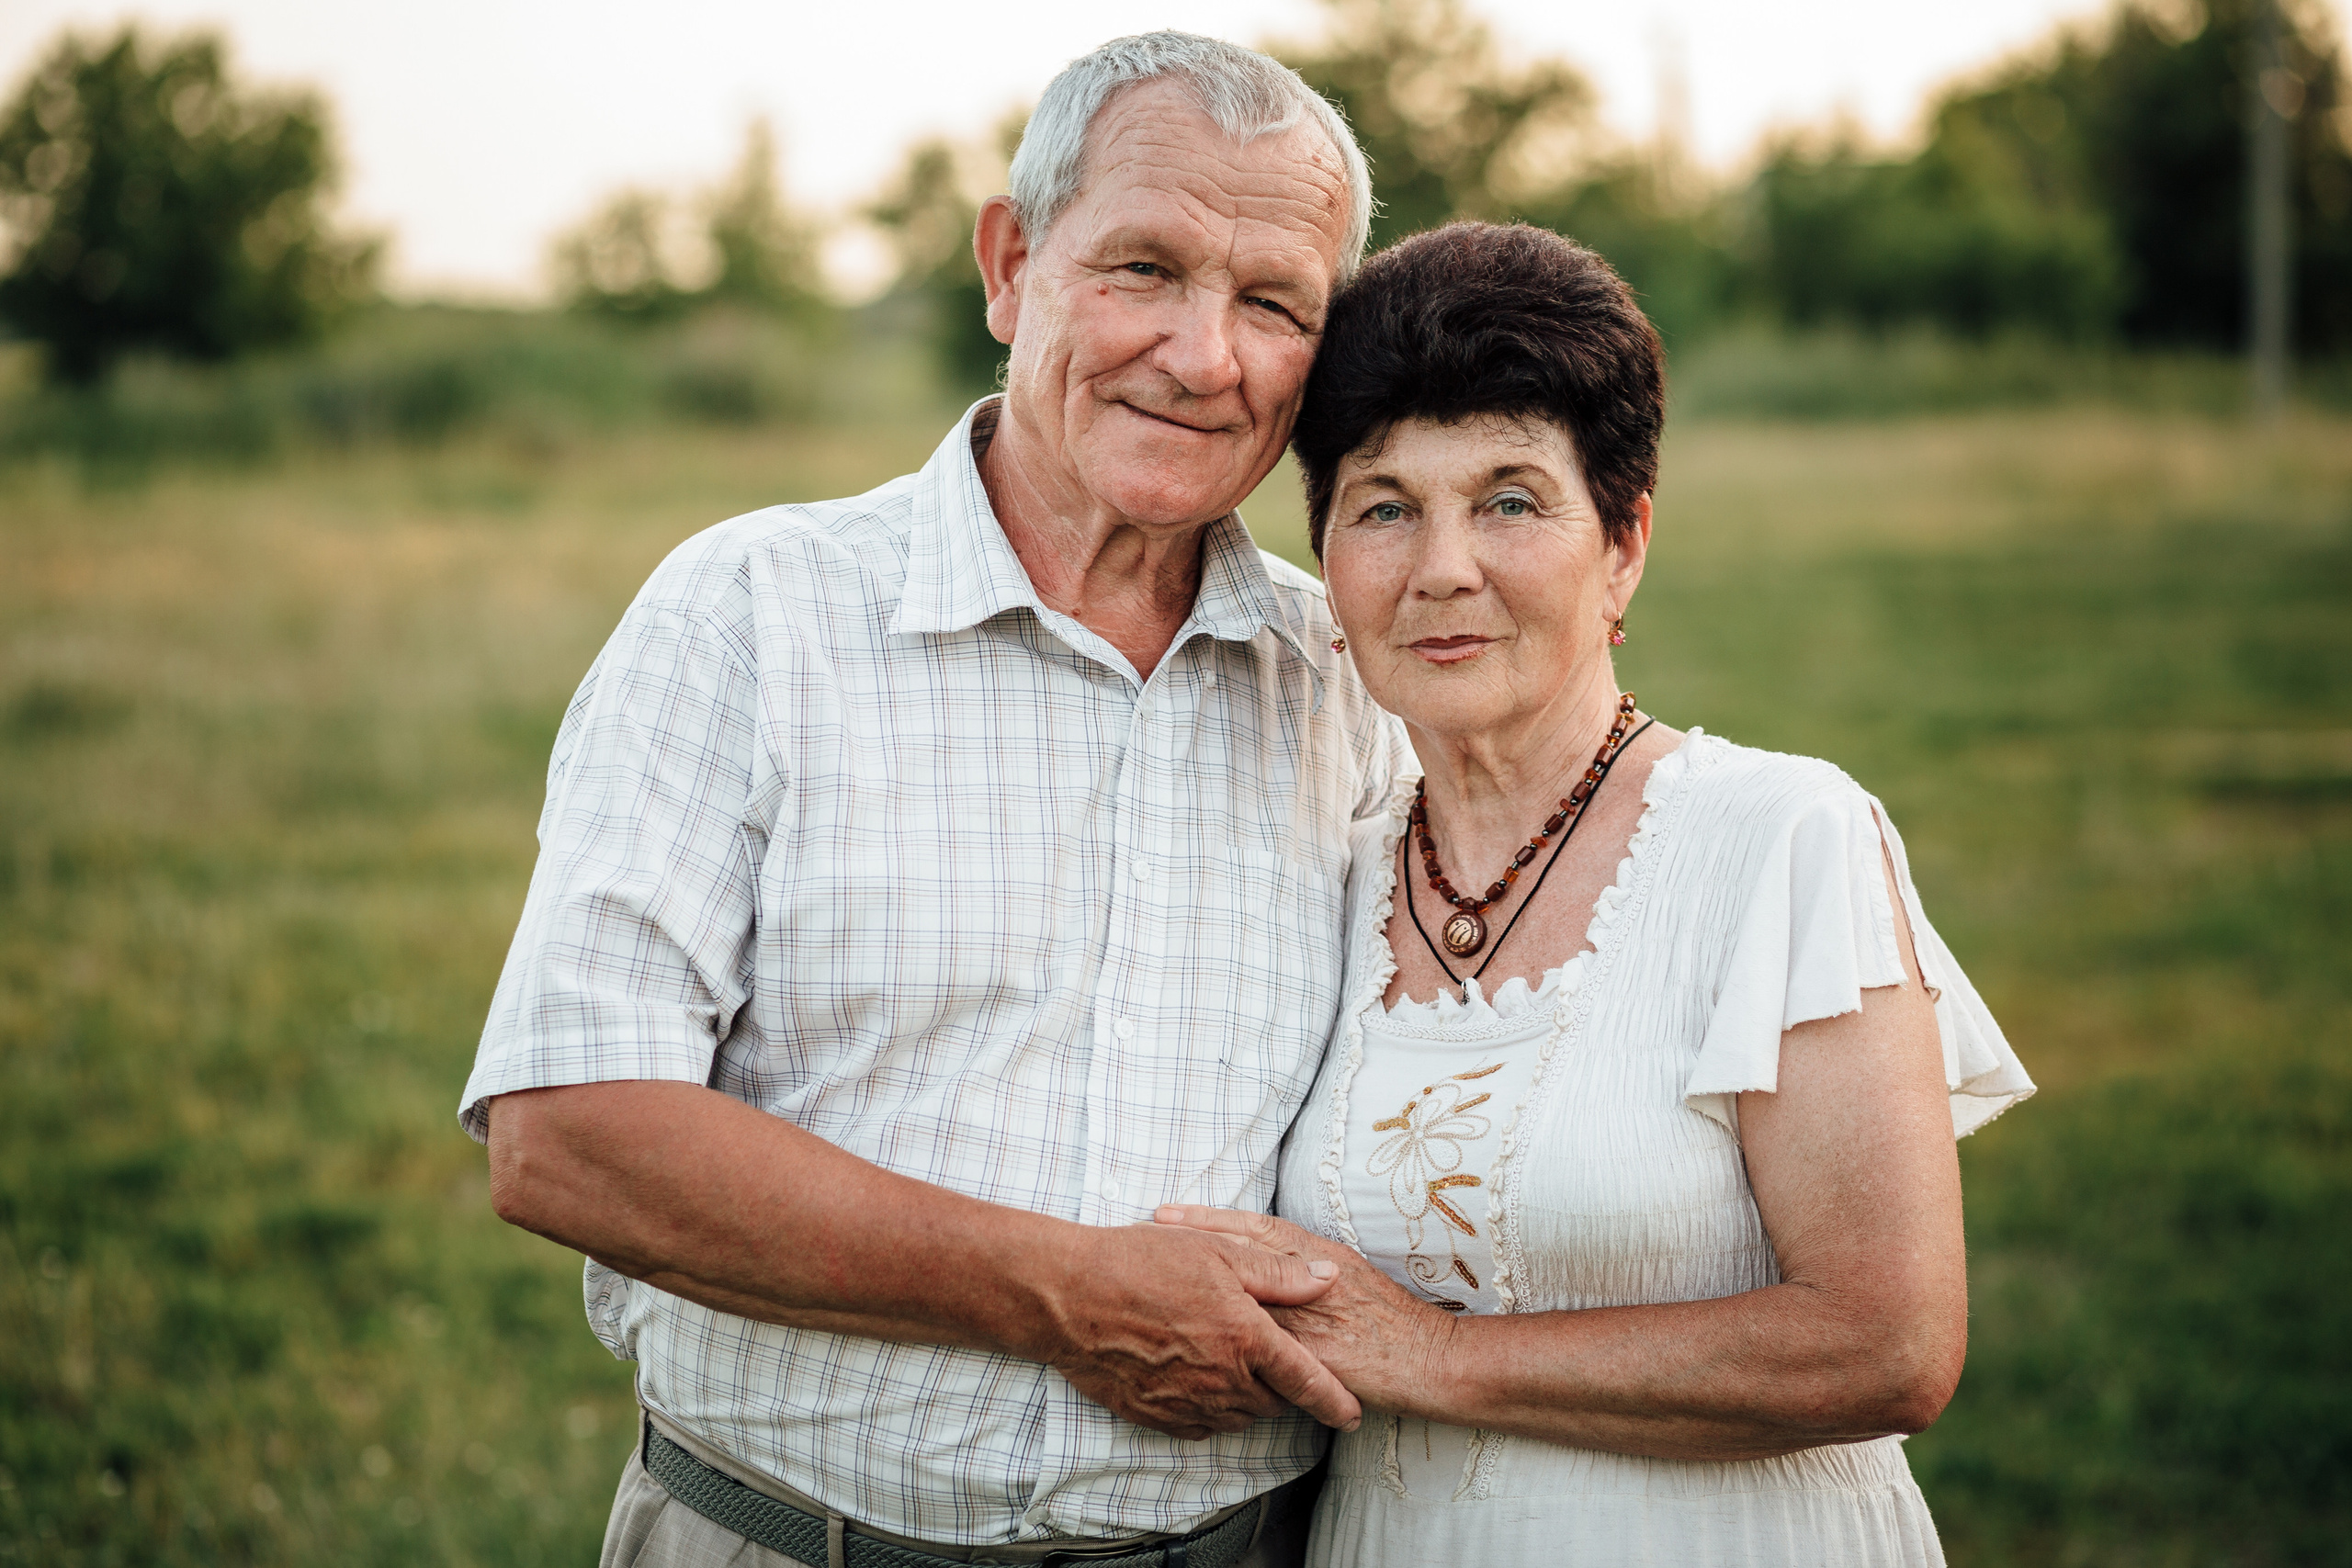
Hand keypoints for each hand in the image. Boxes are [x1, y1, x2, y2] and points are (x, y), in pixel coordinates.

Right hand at [1028, 1222, 1363, 1440]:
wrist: (1069, 1297)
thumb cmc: (1142, 1263)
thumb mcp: (1219, 1251)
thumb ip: (1280, 1273)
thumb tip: (1328, 1280)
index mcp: (1247, 1339)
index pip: (1307, 1382)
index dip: (1335, 1401)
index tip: (1352, 1415)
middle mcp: (1223, 1381)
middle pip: (1272, 1402)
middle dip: (1283, 1389)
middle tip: (1274, 1362)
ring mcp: (1188, 1403)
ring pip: (1238, 1417)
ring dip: (1247, 1398)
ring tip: (1234, 1367)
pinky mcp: (1156, 1415)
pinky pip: (1200, 1425)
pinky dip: (1211, 1410)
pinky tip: (1199, 1382)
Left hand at [1155, 1205, 1457, 1416]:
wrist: (1431, 1359)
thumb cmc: (1394, 1322)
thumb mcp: (1350, 1277)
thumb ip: (1308, 1266)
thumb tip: (1266, 1260)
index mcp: (1321, 1254)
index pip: (1254, 1229)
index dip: (1208, 1220)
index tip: (1165, 1213)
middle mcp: (1310, 1276)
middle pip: (1239, 1254)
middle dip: (1190, 1243)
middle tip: (1143, 1233)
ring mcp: (1310, 1315)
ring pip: (1242, 1294)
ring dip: (1199, 1287)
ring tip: (1153, 1280)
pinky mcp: (1312, 1355)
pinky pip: (1259, 1345)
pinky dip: (1225, 1338)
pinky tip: (1192, 1340)